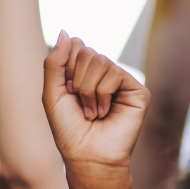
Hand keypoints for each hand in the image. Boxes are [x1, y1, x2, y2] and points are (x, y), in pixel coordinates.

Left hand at [43, 34, 148, 180]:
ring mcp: (122, 81)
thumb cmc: (69, 131)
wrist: (87, 157)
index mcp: (85, 71)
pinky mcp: (137, 90)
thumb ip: (55, 62)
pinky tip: (104, 112)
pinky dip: (102, 93)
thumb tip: (66, 31)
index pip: (75, 45)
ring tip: (92, 112)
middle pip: (87, 51)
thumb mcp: (52, 94)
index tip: (67, 92)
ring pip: (100, 61)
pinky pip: (114, 73)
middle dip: (76, 80)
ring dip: (88, 90)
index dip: (66, 68)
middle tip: (80, 105)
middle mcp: (105, 74)